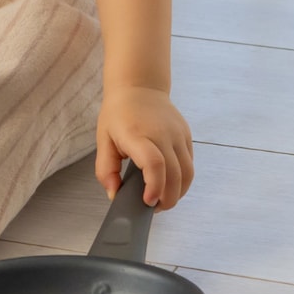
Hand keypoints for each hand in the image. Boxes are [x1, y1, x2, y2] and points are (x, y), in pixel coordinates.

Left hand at [95, 86, 193, 210]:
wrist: (139, 86)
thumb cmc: (119, 114)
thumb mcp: (103, 139)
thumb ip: (106, 169)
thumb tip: (114, 194)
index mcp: (138, 135)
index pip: (155, 164)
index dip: (154, 187)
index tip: (147, 202)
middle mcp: (162, 134)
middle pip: (175, 174)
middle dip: (167, 199)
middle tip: (153, 207)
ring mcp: (178, 134)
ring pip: (188, 172)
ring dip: (178, 192)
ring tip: (163, 199)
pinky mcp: (186, 135)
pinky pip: (190, 164)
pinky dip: (183, 180)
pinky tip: (169, 184)